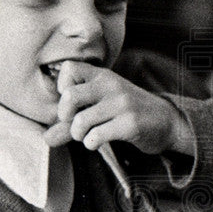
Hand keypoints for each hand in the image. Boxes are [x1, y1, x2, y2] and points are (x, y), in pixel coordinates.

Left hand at [43, 60, 193, 154]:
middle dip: (64, 116)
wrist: (166, 122)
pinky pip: (96, 136)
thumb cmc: (128, 113)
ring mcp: (121, 104)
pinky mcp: (130, 124)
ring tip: (87, 137)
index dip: (62, 87)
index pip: (69, 68)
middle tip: (73, 123)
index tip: (72, 102)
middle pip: (69, 96)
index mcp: (102, 76)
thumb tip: (46, 139)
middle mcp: (111, 85)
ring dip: (78, 135)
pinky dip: (91, 143)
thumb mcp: (101, 108)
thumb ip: (72, 122)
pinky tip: (97, 142)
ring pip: (80, 121)